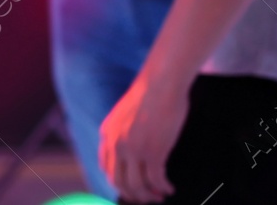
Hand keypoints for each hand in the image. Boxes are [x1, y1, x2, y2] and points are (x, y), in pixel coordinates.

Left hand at [101, 72, 186, 201]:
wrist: (160, 83)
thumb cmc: (148, 96)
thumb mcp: (125, 116)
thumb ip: (122, 133)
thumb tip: (131, 152)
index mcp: (106, 134)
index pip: (106, 168)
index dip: (120, 183)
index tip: (133, 188)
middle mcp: (115, 144)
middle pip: (119, 182)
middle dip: (134, 194)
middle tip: (148, 197)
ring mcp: (133, 149)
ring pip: (137, 186)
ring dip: (149, 196)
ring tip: (160, 196)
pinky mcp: (153, 152)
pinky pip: (156, 180)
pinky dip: (164, 188)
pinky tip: (170, 188)